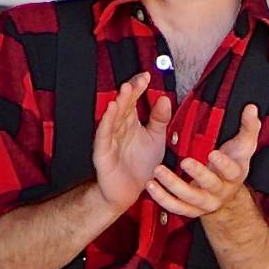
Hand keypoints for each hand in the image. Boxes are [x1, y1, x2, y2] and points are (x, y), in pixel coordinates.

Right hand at [92, 73, 169, 214]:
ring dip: (119, 103)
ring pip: (113, 117)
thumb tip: (165, 99)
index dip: (138, 88)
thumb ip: (160, 120)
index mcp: (131, 123)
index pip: (134, 100)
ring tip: (125, 89)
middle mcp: (119, 128)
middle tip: (138, 81)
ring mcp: (110, 139)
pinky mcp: (103, 152)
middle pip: (124, 106)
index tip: (147, 76)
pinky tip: (112, 109)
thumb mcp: (156, 139)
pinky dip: (107, 122)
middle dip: (130, 92)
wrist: (128, 192)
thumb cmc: (140, 166)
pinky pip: (104, 135)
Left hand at [150, 104, 261, 221]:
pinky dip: (162, 198)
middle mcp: (220, 191)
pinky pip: (175, 207)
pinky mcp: (190, 209)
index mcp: (234, 176)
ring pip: (189, 198)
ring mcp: (204, 203)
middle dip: (198, 174)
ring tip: (158, 171)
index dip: (224, 164)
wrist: (227, 196)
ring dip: (172, 186)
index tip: (213, 153)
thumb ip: (248, 127)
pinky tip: (151, 185)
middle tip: (184, 161)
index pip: (232, 171)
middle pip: (210, 185)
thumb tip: (251, 108)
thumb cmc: (232, 165)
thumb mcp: (243, 147)